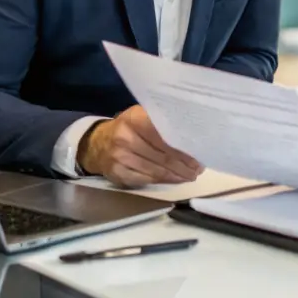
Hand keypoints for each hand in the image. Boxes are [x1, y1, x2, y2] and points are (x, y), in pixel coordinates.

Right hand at [80, 106, 202, 187]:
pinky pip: (148, 179)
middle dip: (185, 164)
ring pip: (157, 170)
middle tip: (199, 168)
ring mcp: (120, 157)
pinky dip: (164, 180)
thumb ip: (162, 123)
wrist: (97, 144)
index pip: (166, 134)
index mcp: (134, 118)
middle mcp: (125, 137)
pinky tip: (174, 179)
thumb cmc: (128, 128)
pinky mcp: (118, 174)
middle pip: (163, 155)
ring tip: (191, 175)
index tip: (200, 152)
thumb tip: (193, 137)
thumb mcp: (141, 117)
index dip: (184, 146)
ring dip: (178, 175)